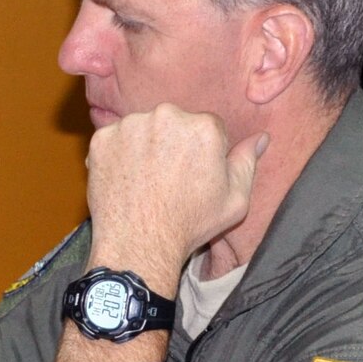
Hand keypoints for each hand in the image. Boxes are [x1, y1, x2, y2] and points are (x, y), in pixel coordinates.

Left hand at [83, 104, 266, 291]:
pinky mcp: (101, 139)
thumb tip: (261, 138)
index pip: (206, 126)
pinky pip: (113, 140)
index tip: (192, 174)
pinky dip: (117, 155)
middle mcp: (166, 116)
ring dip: (144, 146)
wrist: (140, 245)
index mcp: (203, 126)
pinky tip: (125, 179)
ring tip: (146, 180)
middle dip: (172, 144)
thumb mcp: (235, 199)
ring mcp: (130, 126)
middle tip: (167, 178)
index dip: (201, 152)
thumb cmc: (190, 224)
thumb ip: (247, 162)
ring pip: (142, 129)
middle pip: (173, 123)